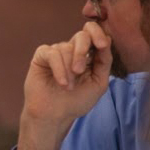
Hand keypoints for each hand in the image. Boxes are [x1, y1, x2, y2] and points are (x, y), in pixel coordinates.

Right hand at [17, 22, 112, 149]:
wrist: (55, 115)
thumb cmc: (77, 100)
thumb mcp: (98, 82)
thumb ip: (104, 61)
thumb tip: (107, 39)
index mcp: (89, 54)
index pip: (95, 34)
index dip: (99, 34)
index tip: (102, 45)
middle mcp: (73, 50)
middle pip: (82, 35)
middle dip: (82, 51)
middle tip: (79, 71)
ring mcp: (57, 52)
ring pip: (66, 48)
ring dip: (68, 70)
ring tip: (68, 87)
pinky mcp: (42, 56)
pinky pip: (52, 54)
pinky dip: (58, 69)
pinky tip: (61, 83)